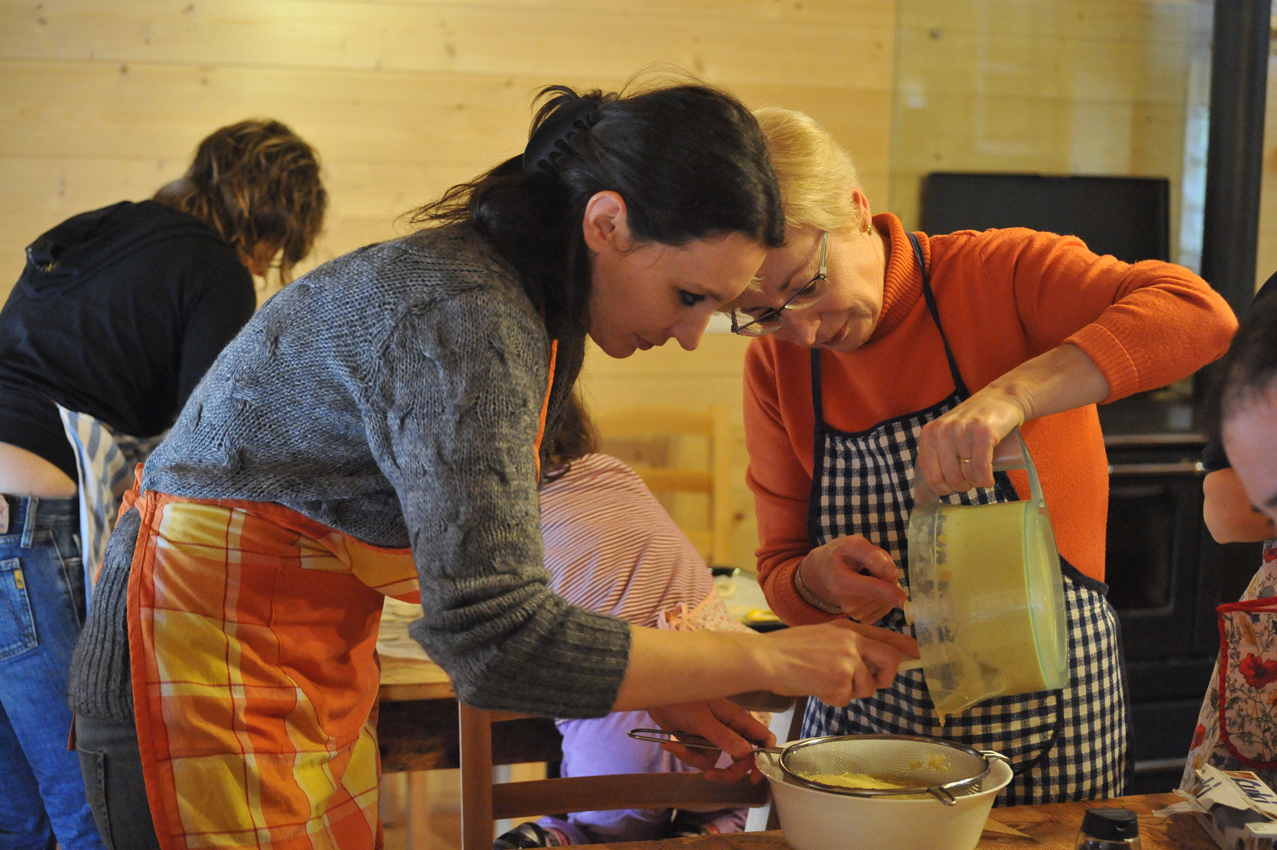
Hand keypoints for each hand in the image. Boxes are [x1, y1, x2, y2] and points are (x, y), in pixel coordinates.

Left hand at [647, 699, 774, 782]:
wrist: (656, 699)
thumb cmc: (682, 699)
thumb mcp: (702, 718)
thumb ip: (723, 735)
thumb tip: (746, 753)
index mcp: (736, 718)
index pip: (762, 737)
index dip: (765, 756)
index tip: (756, 775)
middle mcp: (730, 730)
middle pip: (743, 758)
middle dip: (729, 771)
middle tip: (713, 775)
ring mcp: (714, 739)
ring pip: (717, 763)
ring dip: (696, 760)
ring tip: (677, 747)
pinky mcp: (699, 745)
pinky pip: (699, 761)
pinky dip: (685, 755)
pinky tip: (670, 744)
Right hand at [758, 619, 918, 705]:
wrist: (766, 658)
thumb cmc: (786, 650)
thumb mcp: (820, 636)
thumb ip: (844, 645)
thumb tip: (865, 662)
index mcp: (846, 628)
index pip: (886, 636)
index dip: (905, 646)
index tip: (918, 654)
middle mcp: (851, 641)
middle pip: (889, 660)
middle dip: (886, 677)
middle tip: (872, 684)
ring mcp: (847, 660)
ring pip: (867, 686)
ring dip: (849, 692)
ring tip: (825, 684)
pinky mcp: (839, 680)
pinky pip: (847, 698)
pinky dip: (832, 699)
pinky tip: (815, 689)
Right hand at [797, 535, 906, 621]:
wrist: (825, 573)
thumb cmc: (841, 556)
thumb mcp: (853, 545)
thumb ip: (872, 555)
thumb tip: (892, 573)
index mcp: (841, 582)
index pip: (871, 587)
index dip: (890, 591)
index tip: (904, 600)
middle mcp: (847, 603)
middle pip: (884, 592)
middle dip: (888, 578)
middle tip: (873, 566)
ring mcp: (855, 614)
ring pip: (887, 600)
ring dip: (886, 587)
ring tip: (868, 577)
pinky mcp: (863, 619)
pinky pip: (886, 607)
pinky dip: (884, 597)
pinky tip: (871, 589)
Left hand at [914, 388, 1023, 496]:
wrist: (1001, 398)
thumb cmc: (972, 425)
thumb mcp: (946, 438)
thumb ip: (933, 461)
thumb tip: (920, 501)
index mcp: (929, 435)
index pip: (931, 476)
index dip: (944, 489)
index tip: (954, 487)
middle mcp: (942, 431)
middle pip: (951, 478)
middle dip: (964, 486)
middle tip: (972, 480)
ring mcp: (962, 430)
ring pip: (968, 475)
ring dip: (977, 483)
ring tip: (982, 475)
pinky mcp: (983, 431)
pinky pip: (981, 467)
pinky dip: (986, 480)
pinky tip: (989, 481)